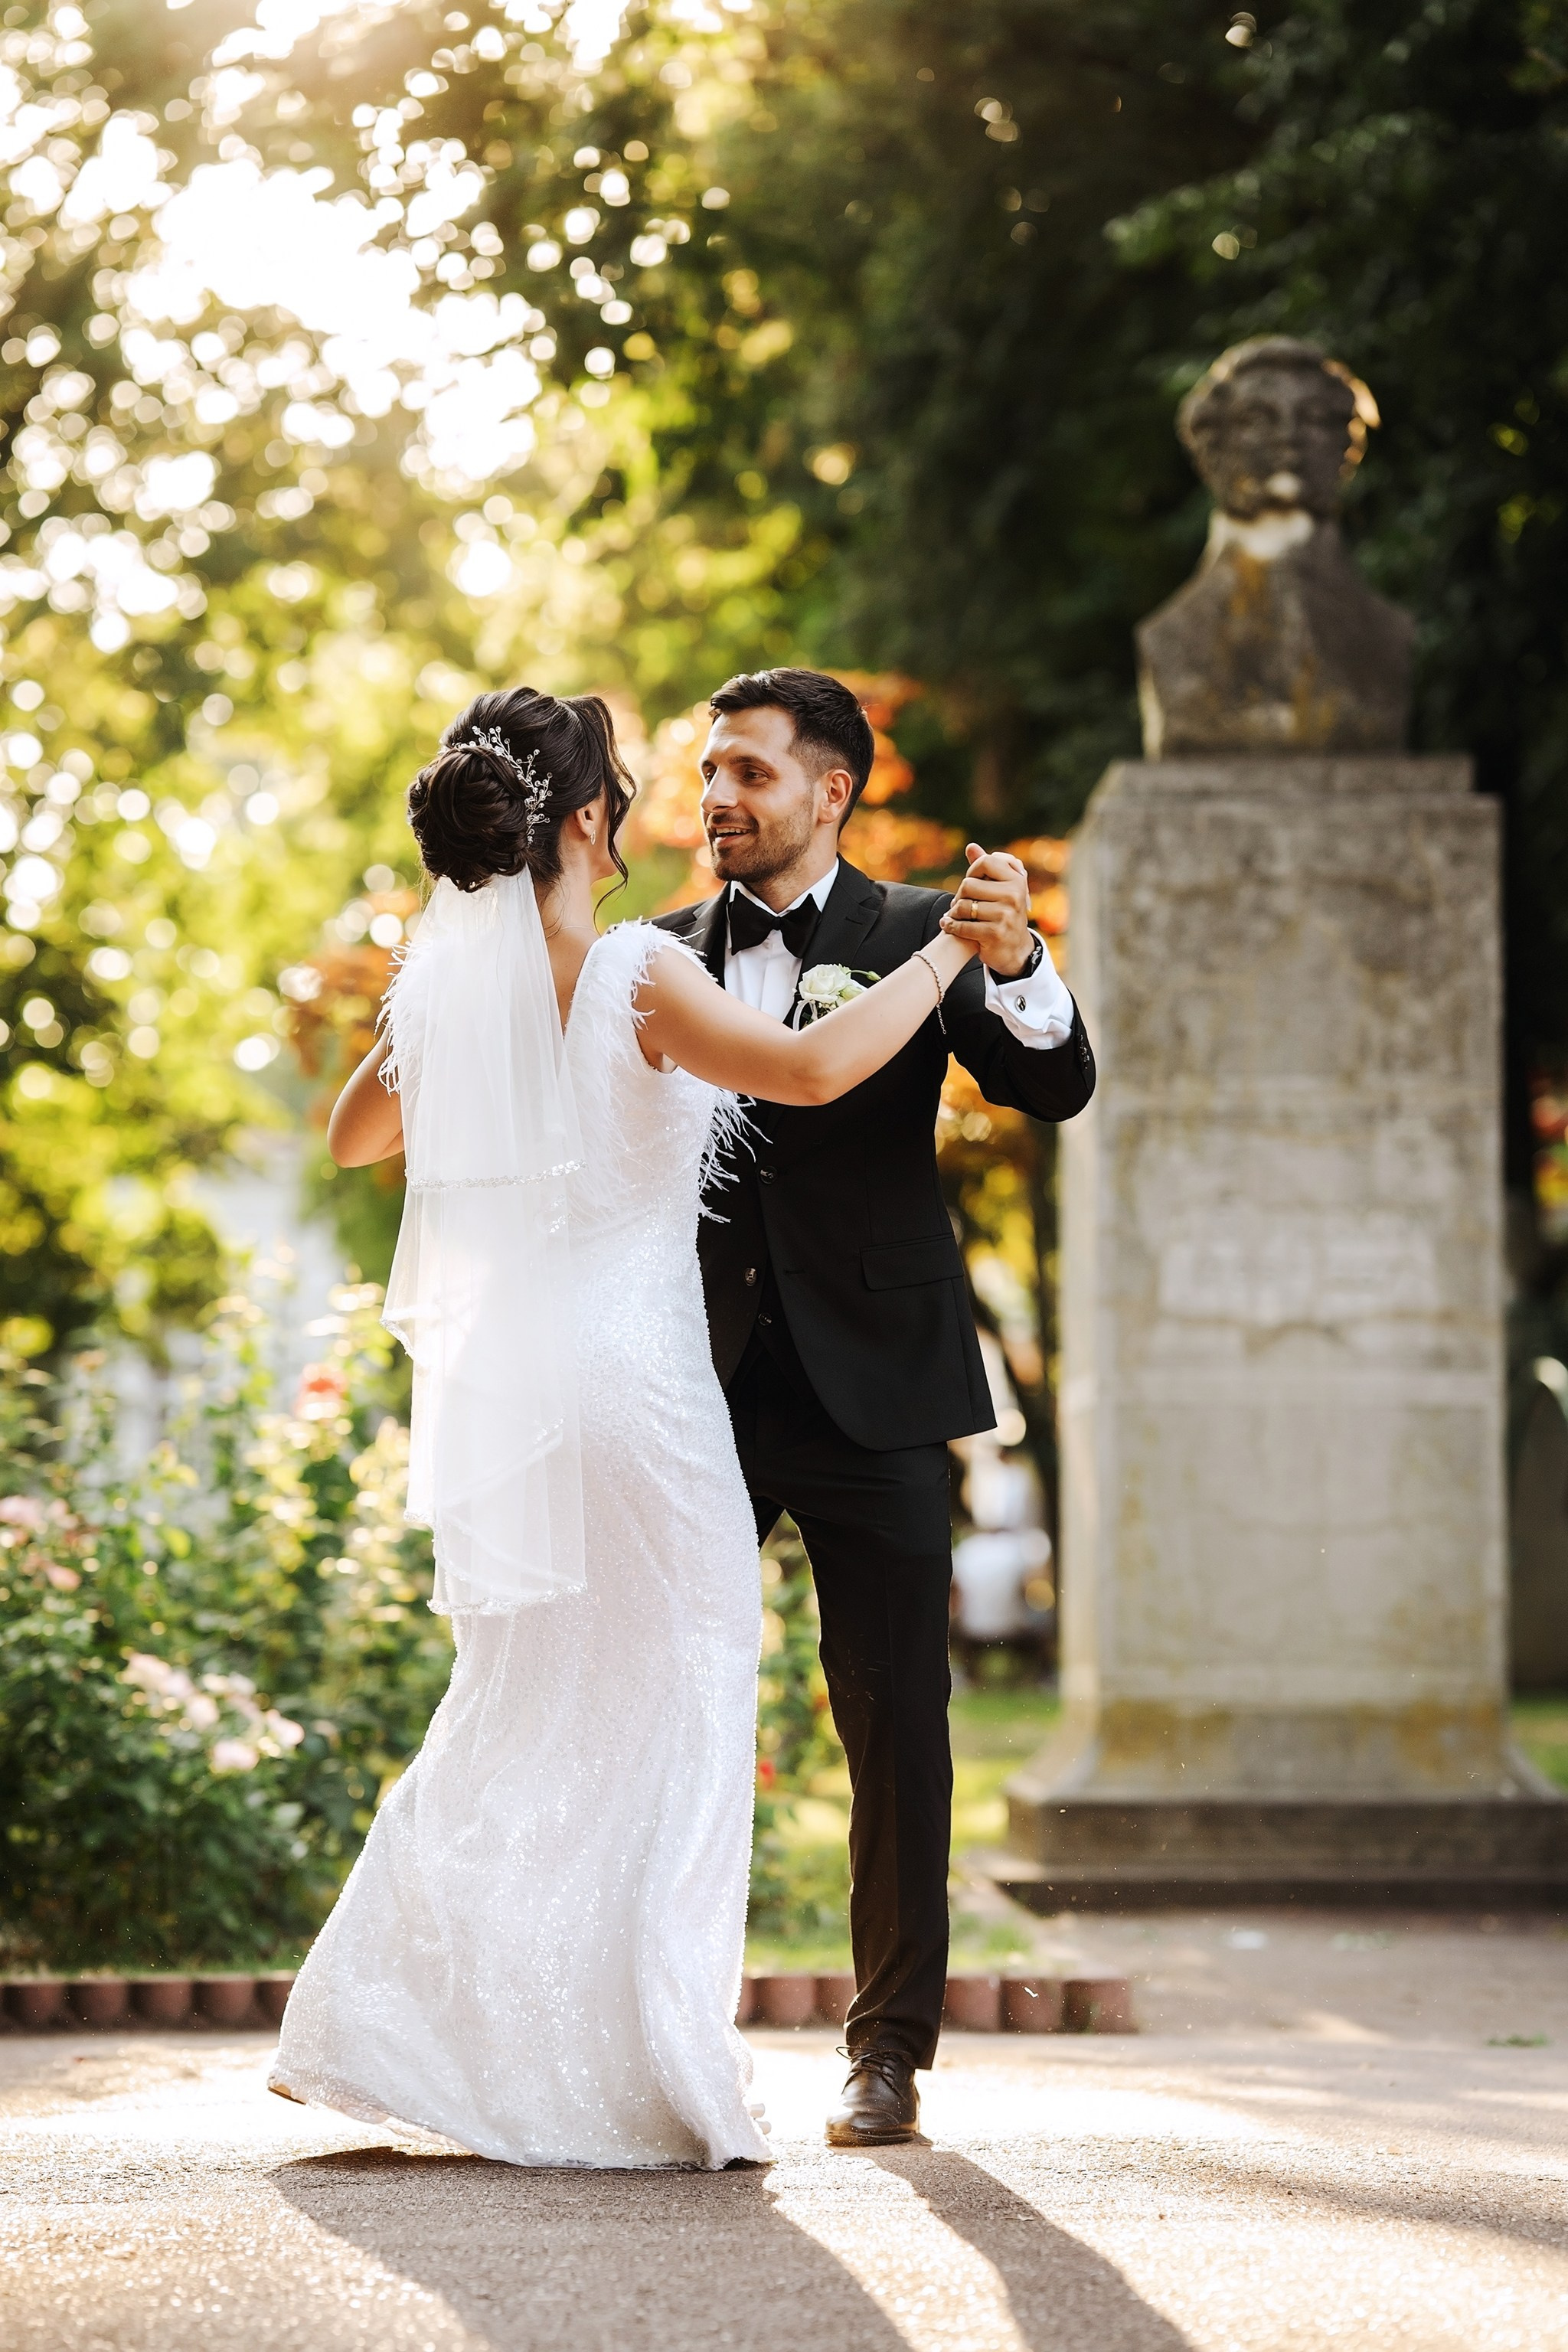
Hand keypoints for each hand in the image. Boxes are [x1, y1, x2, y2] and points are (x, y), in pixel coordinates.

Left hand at [939, 844, 1034, 976]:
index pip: (985, 861)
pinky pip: (962, 925)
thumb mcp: (999, 889)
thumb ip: (985, 867)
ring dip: (954, 913)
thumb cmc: (1003, 913)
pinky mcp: (995, 933)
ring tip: (954, 915)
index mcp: (1017, 880)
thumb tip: (970, 847)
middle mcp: (1014, 896)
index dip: (972, 872)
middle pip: (969, 884)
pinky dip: (951, 926)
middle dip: (959, 895)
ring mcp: (1005, 915)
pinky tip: (947, 925)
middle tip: (959, 904)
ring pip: (963, 906)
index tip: (972, 884)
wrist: (1015, 949)